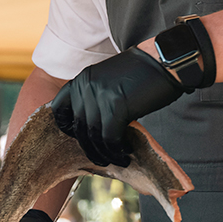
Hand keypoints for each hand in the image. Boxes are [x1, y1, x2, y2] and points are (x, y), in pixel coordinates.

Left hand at [50, 42, 187, 167]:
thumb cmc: (140, 74)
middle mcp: (85, 87)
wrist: (163, 62)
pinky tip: (127, 151)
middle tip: (102, 159)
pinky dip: (118, 149)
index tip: (79, 139)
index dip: (66, 128)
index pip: (59, 108)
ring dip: (106, 153)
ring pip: (94, 137)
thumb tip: (93, 131)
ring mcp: (99, 97)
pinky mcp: (116, 107)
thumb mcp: (108, 81)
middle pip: (79, 128)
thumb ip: (96, 100)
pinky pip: (110, 138)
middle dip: (90, 148)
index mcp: (81, 80)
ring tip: (119, 159)